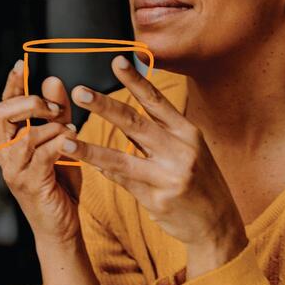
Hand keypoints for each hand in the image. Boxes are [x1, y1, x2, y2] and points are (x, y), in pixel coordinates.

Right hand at [0, 58, 84, 244]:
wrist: (61, 227)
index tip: (21, 64)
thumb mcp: (59, 141)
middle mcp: (5, 153)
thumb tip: (52, 80)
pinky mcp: (30, 184)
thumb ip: (56, 113)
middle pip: (5, 114)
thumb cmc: (60, 184)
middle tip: (54, 107)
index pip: (4, 105)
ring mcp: (14, 170)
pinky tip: (73, 142)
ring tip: (70, 130)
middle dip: (31, 103)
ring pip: (26, 134)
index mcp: (9, 141)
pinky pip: (43, 154)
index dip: (12, 84)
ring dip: (51, 127)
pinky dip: (60, 143)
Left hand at [59, 55, 247, 279]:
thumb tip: (125, 115)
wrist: (218, 224)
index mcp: (187, 132)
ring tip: (66, 140)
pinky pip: (123, 181)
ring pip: (121, 157)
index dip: (136, 80)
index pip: (157, 101)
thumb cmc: (202, 183)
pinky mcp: (157, 199)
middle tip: (80, 92)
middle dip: (104, 106)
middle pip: (135, 122)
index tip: (117, 60)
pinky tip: (87, 164)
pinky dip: (105, 171)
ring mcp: (168, 176)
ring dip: (90, 148)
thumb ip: (161, 133)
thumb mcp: (190, 151)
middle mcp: (180, 150)